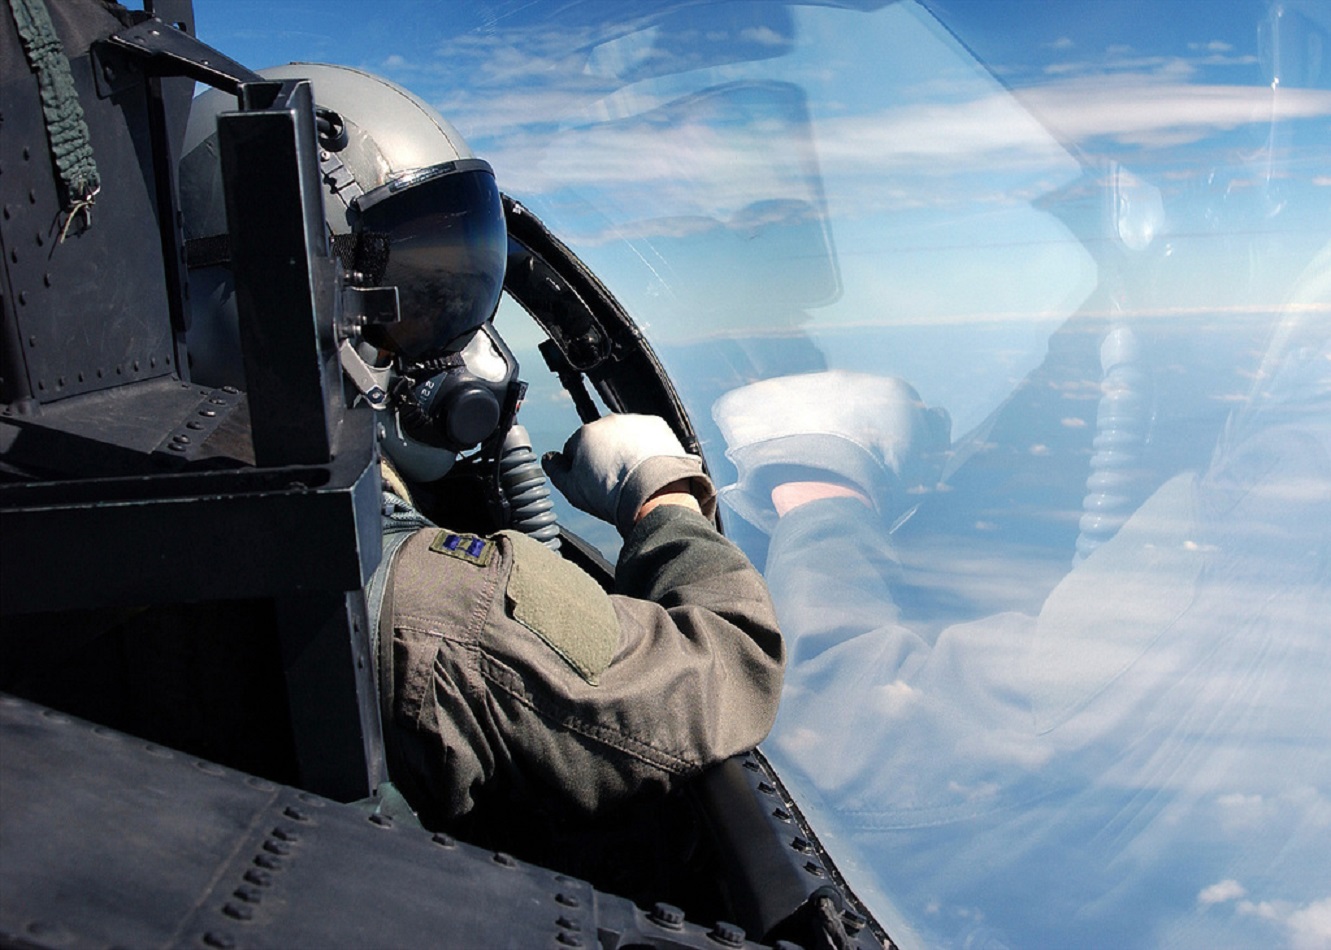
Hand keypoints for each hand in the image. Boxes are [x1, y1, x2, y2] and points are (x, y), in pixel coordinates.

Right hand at [543, 414, 715, 535]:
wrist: (653, 495)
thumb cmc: (611, 495)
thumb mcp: (572, 489)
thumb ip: (555, 470)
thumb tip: (548, 458)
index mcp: (585, 433)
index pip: (575, 448)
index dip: (580, 468)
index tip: (592, 483)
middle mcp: (609, 422)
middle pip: (601, 440)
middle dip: (604, 457)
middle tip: (613, 482)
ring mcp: (635, 422)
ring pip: (625, 437)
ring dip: (626, 451)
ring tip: (633, 477)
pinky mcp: (658, 426)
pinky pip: (648, 436)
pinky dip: (647, 449)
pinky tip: (647, 468)